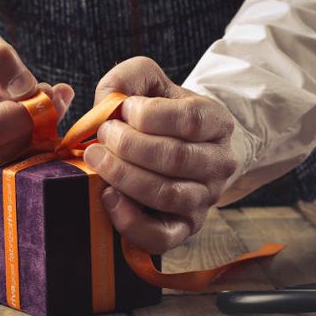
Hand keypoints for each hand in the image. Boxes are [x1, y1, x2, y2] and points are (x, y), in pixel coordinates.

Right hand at [0, 23, 73, 200]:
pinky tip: (23, 142)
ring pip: (7, 173)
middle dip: (33, 130)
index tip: (45, 96)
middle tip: (47, 105)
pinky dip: (22, 166)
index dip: (25, 116)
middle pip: (1, 155)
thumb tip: (25, 90)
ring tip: (33, 119)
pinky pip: (3, 188)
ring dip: (32, 148)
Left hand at [84, 57, 238, 253]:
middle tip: (101, 136)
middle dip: (127, 146)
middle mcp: (219, 164)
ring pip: (165, 194)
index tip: (124, 110)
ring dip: (123, 176)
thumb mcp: (151, 85)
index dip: (149, 115)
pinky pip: (160, 236)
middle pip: (174, 158)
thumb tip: (108, 101)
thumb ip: (129, 78)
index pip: (190, 119)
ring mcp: (204, 199)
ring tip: (96, 160)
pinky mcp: (184, 228)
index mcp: (217, 122)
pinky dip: (130, 221)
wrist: (185, 151)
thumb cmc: (161, 115)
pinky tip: (108, 197)